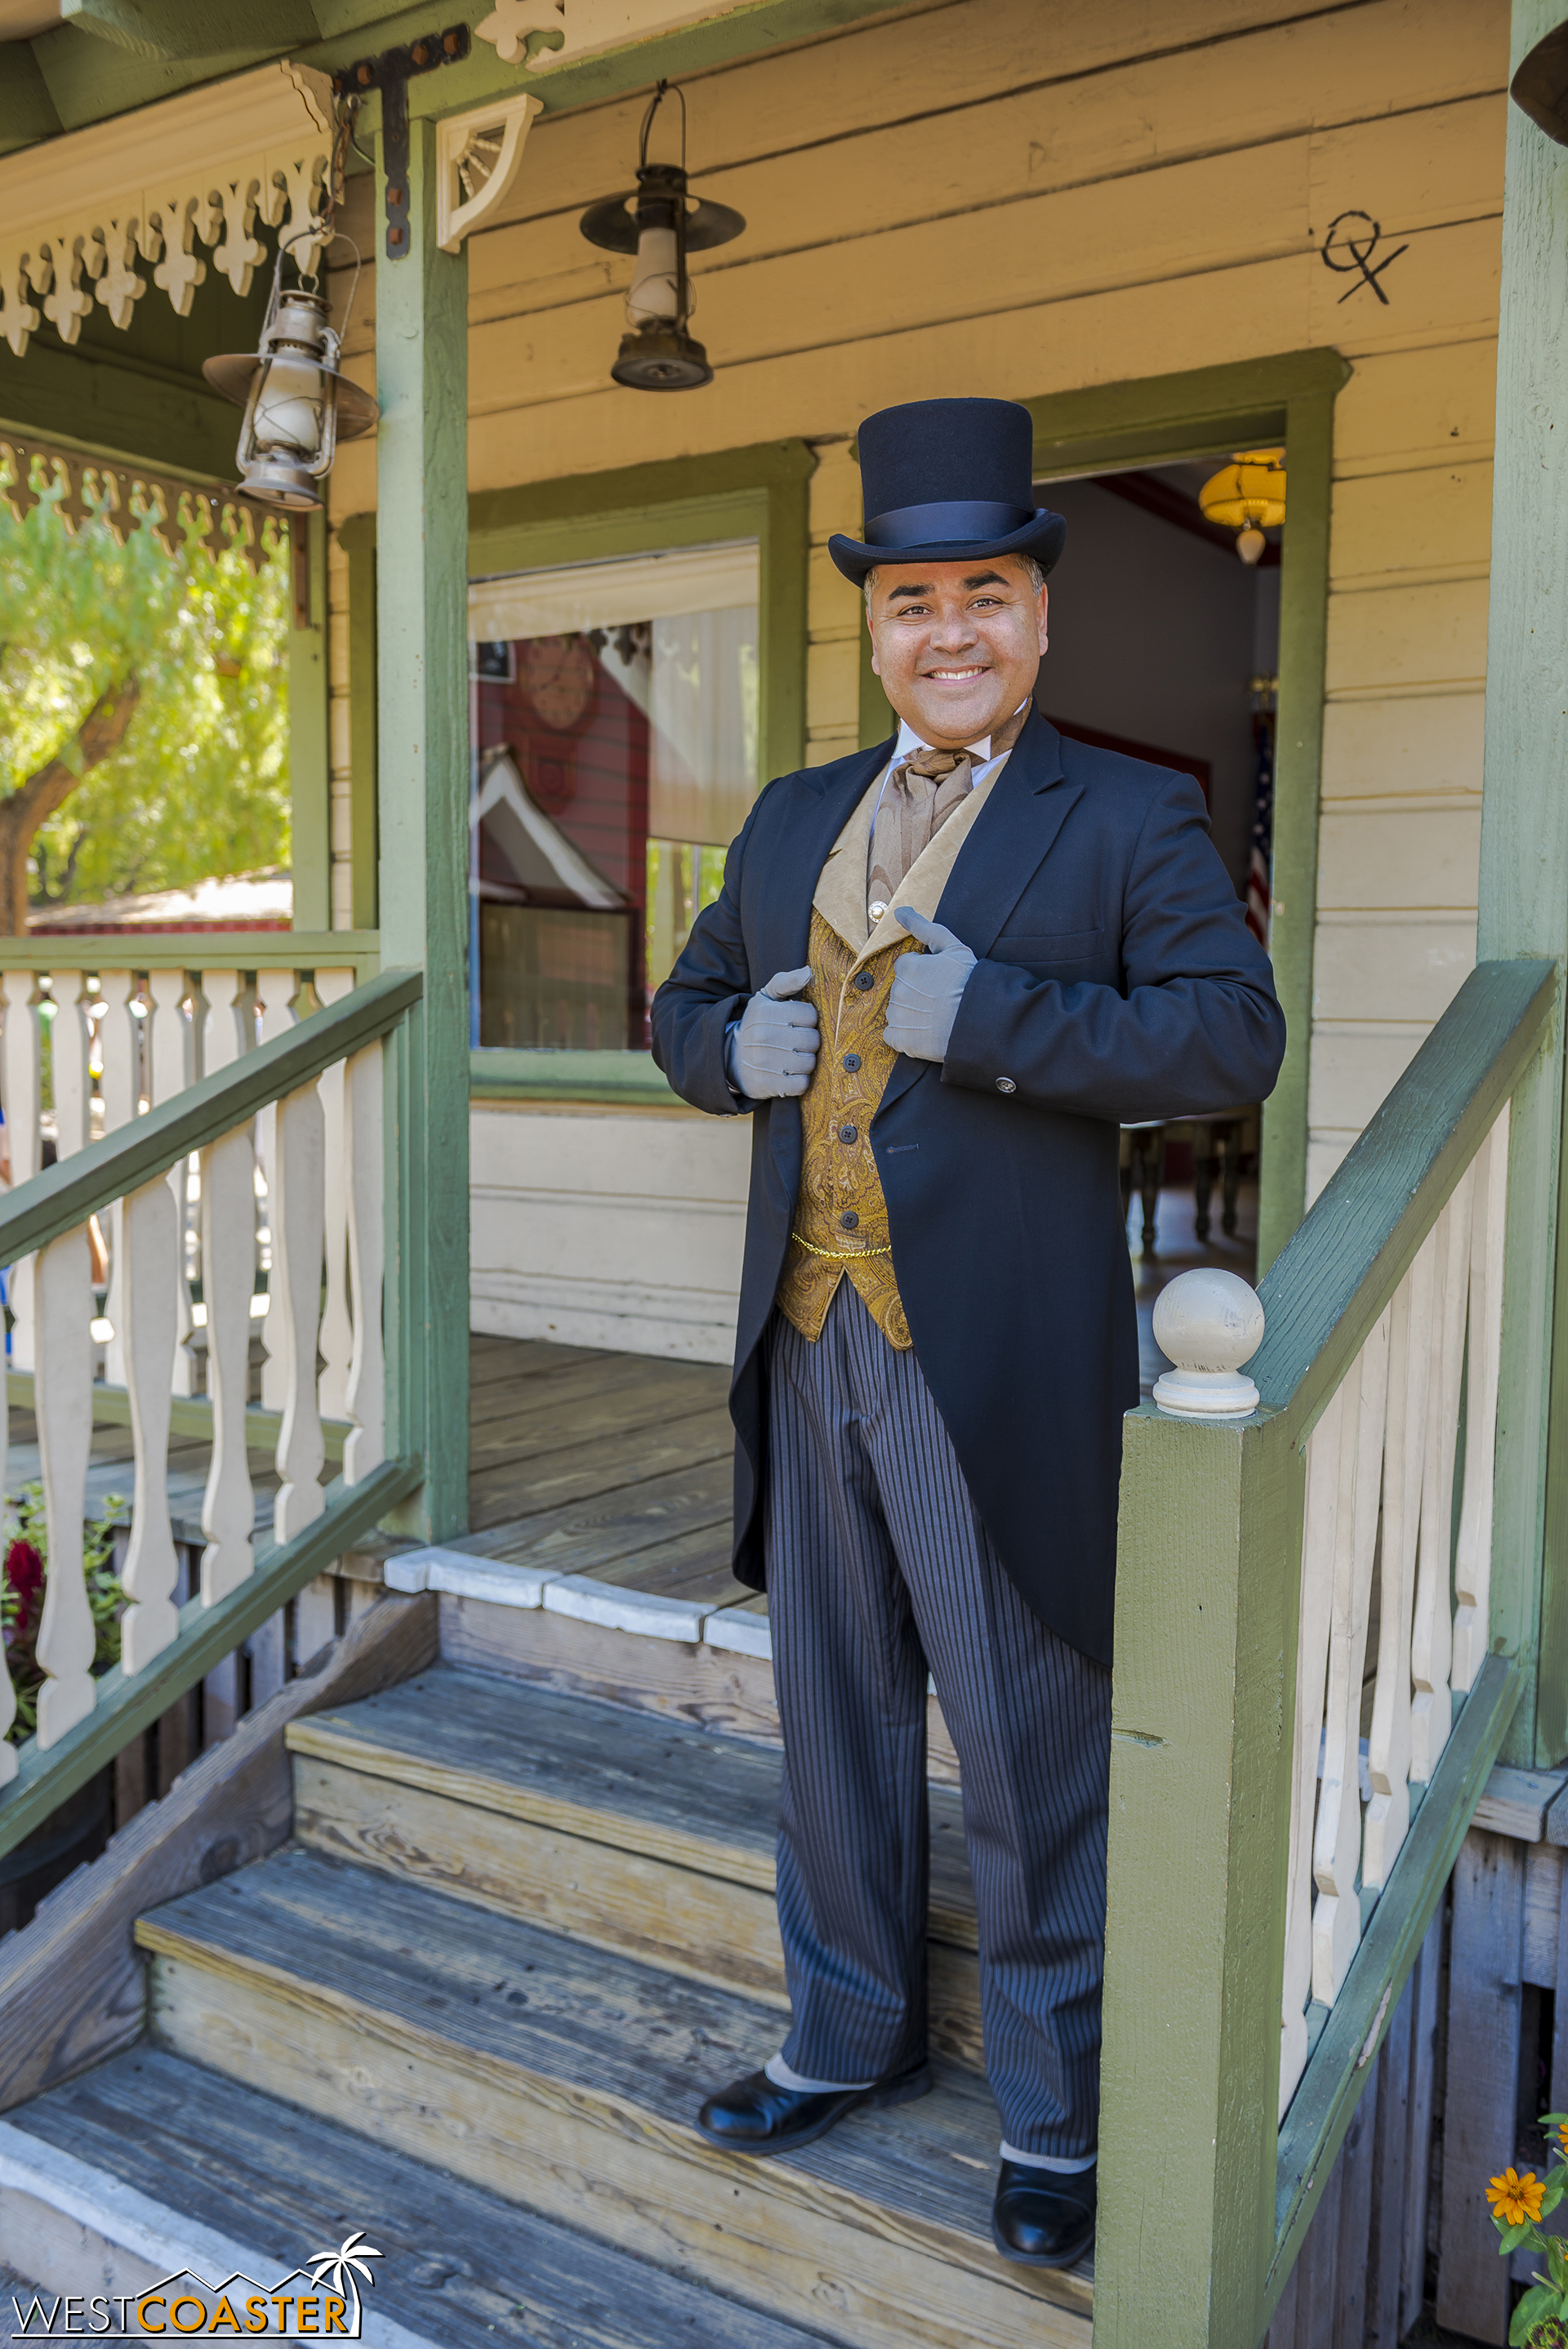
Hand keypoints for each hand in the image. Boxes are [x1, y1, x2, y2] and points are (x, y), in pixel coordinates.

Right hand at [728, 967, 819, 1097]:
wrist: (728, 1058)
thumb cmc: (755, 1025)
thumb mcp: (765, 999)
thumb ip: (786, 982)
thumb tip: (808, 971)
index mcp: (766, 1012)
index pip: (810, 1015)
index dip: (807, 1020)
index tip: (795, 1024)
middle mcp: (764, 1036)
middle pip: (812, 1039)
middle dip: (808, 1042)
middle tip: (795, 1043)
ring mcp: (765, 1062)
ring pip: (809, 1063)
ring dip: (805, 1062)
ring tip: (792, 1058)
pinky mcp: (768, 1085)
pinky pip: (801, 1085)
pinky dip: (799, 1081)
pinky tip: (789, 1074)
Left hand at [883, 909, 976, 1061]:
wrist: (980, 1020)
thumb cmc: (970, 982)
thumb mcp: (953, 947)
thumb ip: (924, 927)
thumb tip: (899, 911)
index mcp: (907, 967)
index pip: (906, 968)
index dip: (924, 974)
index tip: (940, 982)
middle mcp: (898, 990)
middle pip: (901, 990)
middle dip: (917, 993)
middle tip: (941, 1000)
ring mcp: (897, 1016)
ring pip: (897, 1012)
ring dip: (911, 1014)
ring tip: (936, 1017)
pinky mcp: (900, 1039)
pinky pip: (893, 1036)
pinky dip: (906, 1036)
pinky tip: (925, 1032)